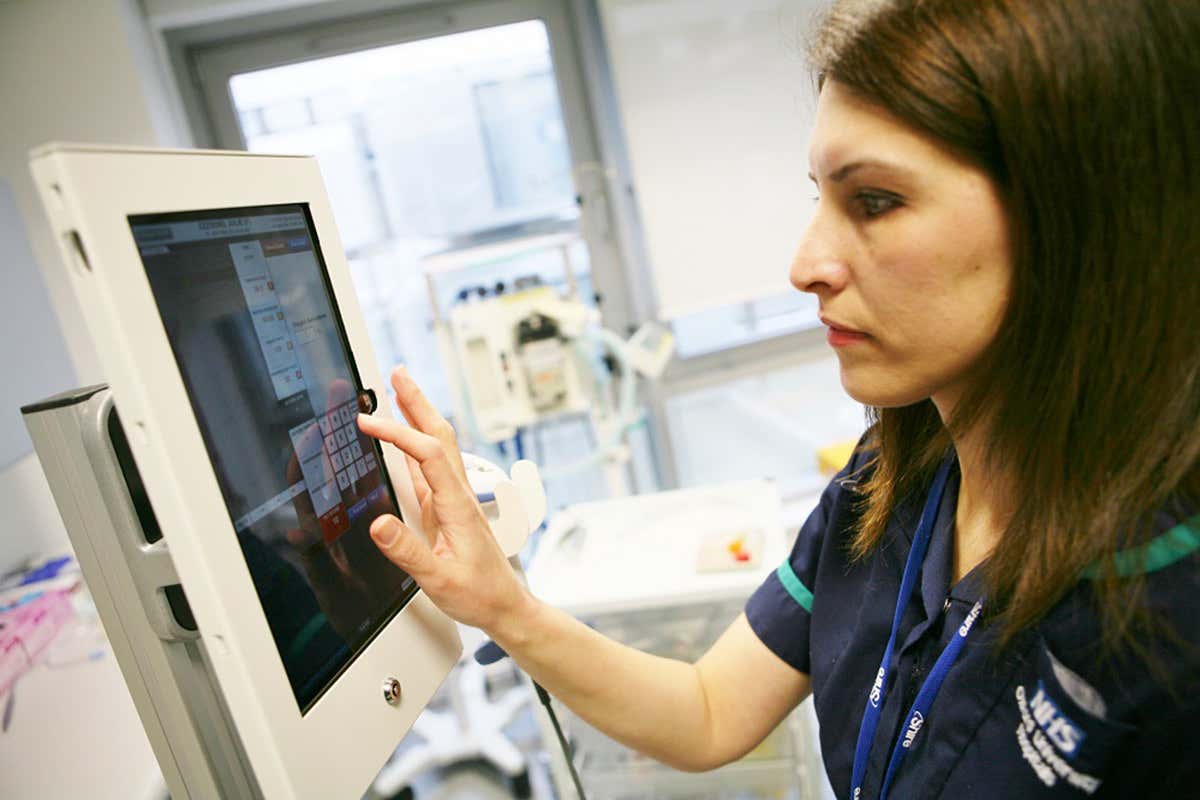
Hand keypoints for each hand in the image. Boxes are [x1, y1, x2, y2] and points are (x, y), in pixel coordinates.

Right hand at [356, 366, 530, 632]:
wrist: (505, 605)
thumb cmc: (479, 594)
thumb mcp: (439, 578)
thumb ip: (408, 552)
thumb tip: (379, 524)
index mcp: (457, 505)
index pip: (426, 454)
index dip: (397, 432)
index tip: (368, 421)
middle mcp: (458, 494)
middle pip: (438, 435)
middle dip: (416, 402)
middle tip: (397, 374)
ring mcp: (454, 498)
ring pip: (436, 446)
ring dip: (418, 416)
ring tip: (398, 392)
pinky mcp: (448, 508)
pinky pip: (430, 466)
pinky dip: (414, 444)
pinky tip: (404, 439)